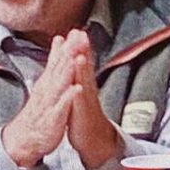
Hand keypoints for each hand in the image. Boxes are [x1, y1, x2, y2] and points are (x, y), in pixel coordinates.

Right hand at [0, 31, 87, 169]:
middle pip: (58, 69)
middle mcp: (47, 90)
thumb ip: (53, 61)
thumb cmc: (39, 111)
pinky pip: (61, 107)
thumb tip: (59, 40)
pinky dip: (68, 97)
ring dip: (66, 71)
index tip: (76, 32)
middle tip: (76, 39)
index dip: (67, 46)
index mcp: (47, 82)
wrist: (25, 138)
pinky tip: (77, 89)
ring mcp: (49, 104)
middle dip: (68, 54)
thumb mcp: (46, 83)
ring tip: (75, 59)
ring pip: (58, 85)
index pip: (57, 61)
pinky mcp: (53, 118)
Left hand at [64, 43, 123, 169]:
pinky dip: (80, 93)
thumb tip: (78, 59)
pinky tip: (78, 86)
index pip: (82, 61)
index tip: (76, 29)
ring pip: (85, 82)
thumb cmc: (84, 115)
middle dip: (83, 50)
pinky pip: (82, 102)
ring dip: (83, 67)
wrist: (94, 140)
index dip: (79, 45)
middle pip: (85, 66)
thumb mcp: (81, 92)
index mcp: (84, 83)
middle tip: (80, 32)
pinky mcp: (83, 114)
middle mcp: (87, 89)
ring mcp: (86, 101)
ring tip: (80, 52)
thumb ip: (80, 76)